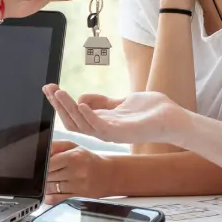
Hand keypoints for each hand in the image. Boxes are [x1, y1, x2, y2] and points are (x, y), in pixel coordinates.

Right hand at [41, 84, 191, 146]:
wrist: (173, 118)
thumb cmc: (151, 111)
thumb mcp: (121, 102)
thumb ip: (102, 101)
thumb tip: (81, 96)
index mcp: (102, 123)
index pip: (74, 115)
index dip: (61, 103)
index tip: (50, 88)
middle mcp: (104, 130)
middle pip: (73, 121)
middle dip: (58, 105)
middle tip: (48, 89)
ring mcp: (112, 133)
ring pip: (82, 124)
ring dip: (68, 108)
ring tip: (59, 93)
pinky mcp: (122, 133)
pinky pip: (100, 127)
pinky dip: (89, 115)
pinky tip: (81, 103)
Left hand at [44, 141, 115, 203]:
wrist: (109, 174)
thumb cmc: (89, 160)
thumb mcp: (74, 147)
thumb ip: (56, 146)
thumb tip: (41, 150)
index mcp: (74, 157)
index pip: (49, 163)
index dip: (42, 165)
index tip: (42, 165)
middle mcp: (76, 172)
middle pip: (48, 176)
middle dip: (44, 175)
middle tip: (48, 172)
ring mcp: (77, 186)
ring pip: (50, 188)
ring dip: (46, 184)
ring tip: (51, 180)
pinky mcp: (77, 197)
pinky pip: (56, 199)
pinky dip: (49, 196)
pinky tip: (49, 192)